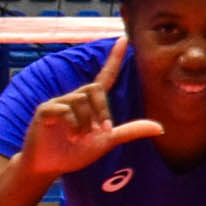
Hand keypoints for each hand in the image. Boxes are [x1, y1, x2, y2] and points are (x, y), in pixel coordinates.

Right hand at [17, 38, 164, 177]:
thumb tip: (160, 128)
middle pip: (95, 89)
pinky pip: (64, 109)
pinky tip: (70, 136)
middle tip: (102, 131)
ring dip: (86, 123)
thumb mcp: (107, 141)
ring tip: (79, 138)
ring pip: (81, 101)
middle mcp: (74, 98)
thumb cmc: (75, 151)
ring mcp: (58, 102)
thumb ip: (130, 132)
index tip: (124, 39)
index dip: (114, 58)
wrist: (49, 166)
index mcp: (90, 103)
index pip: (105, 76)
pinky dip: (73, 124)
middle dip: (103, 110)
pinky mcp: (45, 110)